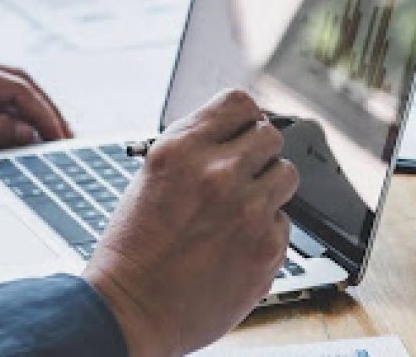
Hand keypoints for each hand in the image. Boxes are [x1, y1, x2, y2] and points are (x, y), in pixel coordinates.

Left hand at [0, 56, 70, 164]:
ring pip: (1, 89)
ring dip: (26, 111)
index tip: (62, 138)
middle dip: (43, 109)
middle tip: (65, 136)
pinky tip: (14, 131)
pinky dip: (5, 114)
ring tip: (47, 136)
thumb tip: (28, 133)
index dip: (44, 113)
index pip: (17, 87)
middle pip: (14, 82)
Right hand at [84, 89, 297, 355]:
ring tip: (242, 211)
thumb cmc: (134, 251)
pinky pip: (284, 221)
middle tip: (242, 178)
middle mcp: (217, 172)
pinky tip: (237, 246)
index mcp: (181, 149)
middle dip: (258, 154)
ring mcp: (247, 209)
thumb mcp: (152, 179)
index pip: (240, 102)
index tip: (243, 132)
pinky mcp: (267, 245)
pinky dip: (266, 231)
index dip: (245, 119)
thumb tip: (236, 135)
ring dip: (269, 188)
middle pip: (271, 135)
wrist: (129, 312)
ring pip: (286, 174)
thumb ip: (196, 152)